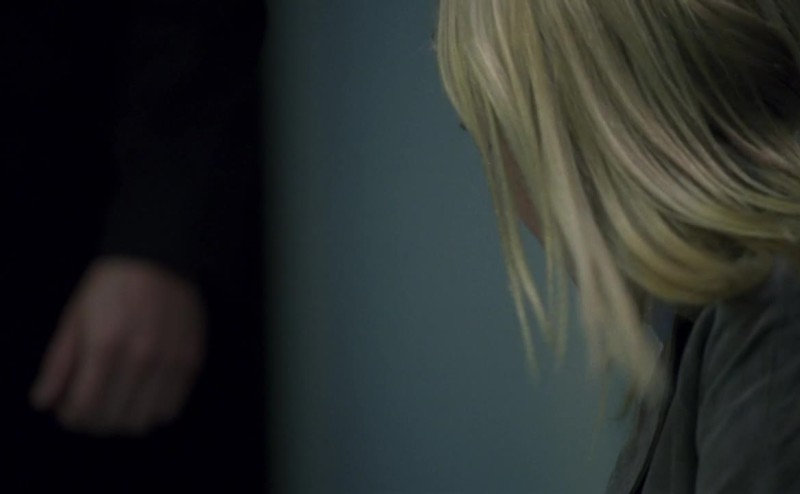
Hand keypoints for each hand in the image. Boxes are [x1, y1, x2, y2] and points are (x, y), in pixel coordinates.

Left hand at [30, 257, 206, 435]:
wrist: (159, 257)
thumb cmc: (111, 287)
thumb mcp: (75, 318)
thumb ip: (58, 364)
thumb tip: (45, 402)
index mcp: (105, 347)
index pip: (84, 409)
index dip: (71, 417)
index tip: (69, 409)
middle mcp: (141, 359)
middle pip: (114, 421)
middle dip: (95, 421)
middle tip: (92, 405)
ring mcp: (170, 362)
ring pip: (144, 421)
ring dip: (126, 419)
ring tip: (119, 401)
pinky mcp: (192, 361)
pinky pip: (172, 408)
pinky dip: (154, 410)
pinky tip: (144, 392)